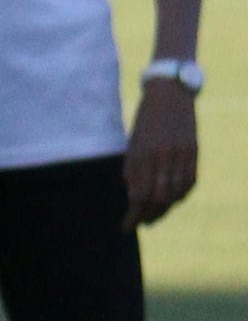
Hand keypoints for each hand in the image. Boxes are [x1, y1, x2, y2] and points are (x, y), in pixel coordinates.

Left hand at [125, 80, 198, 225]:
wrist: (169, 93)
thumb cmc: (146, 119)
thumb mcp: (133, 142)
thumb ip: (133, 167)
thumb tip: (133, 194)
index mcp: (140, 154)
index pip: (138, 195)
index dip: (133, 215)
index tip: (127, 227)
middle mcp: (160, 156)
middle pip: (157, 198)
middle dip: (148, 215)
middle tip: (141, 223)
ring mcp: (180, 153)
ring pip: (175, 192)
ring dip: (164, 208)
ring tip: (155, 216)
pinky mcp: (194, 150)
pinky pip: (190, 181)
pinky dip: (181, 194)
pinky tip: (173, 200)